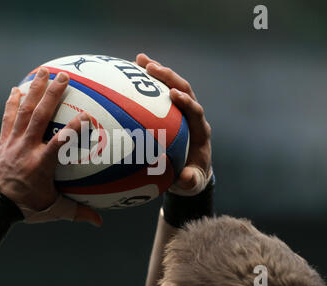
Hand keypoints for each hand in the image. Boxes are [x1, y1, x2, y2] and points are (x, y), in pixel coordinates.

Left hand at [0, 68, 101, 225]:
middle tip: (64, 76)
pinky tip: (16, 88)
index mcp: (41, 164)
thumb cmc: (23, 208)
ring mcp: (12, 142)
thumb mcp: (53, 210)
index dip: (73, 128)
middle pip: (40, 116)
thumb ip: (77, 213)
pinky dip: (12, 102)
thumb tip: (99, 223)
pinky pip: (7, 117)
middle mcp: (26, 148)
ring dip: (34, 90)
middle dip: (52, 95)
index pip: (60, 142)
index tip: (86, 114)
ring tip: (42, 71)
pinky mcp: (2, 141)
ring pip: (24, 111)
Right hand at [136, 53, 211, 193]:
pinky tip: (127, 73)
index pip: (195, 111)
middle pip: (185, 89)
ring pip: (170, 86)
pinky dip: (145, 82)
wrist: (190, 171)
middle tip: (151, 68)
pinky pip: (157, 93)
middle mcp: (191, 116)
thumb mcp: (192, 183)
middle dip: (169, 77)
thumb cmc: (191, 178)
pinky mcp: (168, 111)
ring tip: (139, 60)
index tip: (173, 94)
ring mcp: (180, 111)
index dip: (186, 102)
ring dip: (157, 72)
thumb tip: (184, 178)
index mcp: (199, 131)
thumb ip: (190, 181)